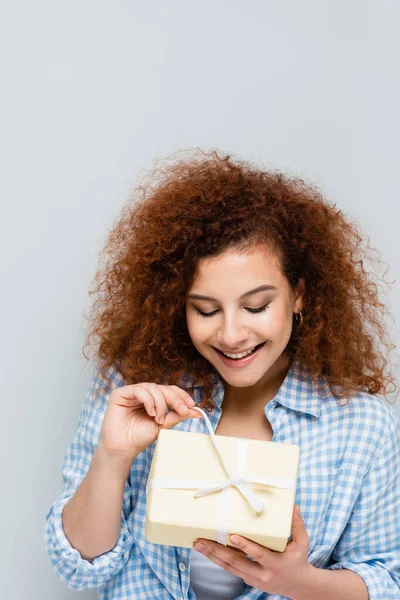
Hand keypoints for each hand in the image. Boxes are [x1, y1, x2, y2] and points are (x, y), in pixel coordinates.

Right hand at [98, 383, 201, 458]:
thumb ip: (177, 416)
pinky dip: (149, 401)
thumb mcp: (163, 425)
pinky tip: (150, 412)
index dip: (181, 395)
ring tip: (159, 419)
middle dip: (175, 399)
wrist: (122, 449)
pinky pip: (139, 390)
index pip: (168, 390)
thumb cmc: (139, 437)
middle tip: (182, 410)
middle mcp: (142, 393)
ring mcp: (131, 392)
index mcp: (152, 399)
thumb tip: (197, 411)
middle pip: (162, 387)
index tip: (192, 405)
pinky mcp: (120, 394)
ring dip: (160, 403)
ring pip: (153, 387)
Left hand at [192, 504, 311, 597]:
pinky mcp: (248, 580)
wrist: (299, 586)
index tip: (232, 536)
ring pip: (230, 567)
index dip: (245, 546)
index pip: (258, 554)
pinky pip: (231, 570)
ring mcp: (254, 579)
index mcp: (275, 563)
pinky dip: (218, 561)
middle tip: (201, 541)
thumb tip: (294, 506)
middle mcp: (262, 574)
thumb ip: (298, 525)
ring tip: (198, 545)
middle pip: (236, 562)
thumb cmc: (299, 560)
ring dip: (212, 556)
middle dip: (217, 551)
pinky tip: (207, 552)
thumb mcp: (303, 543)